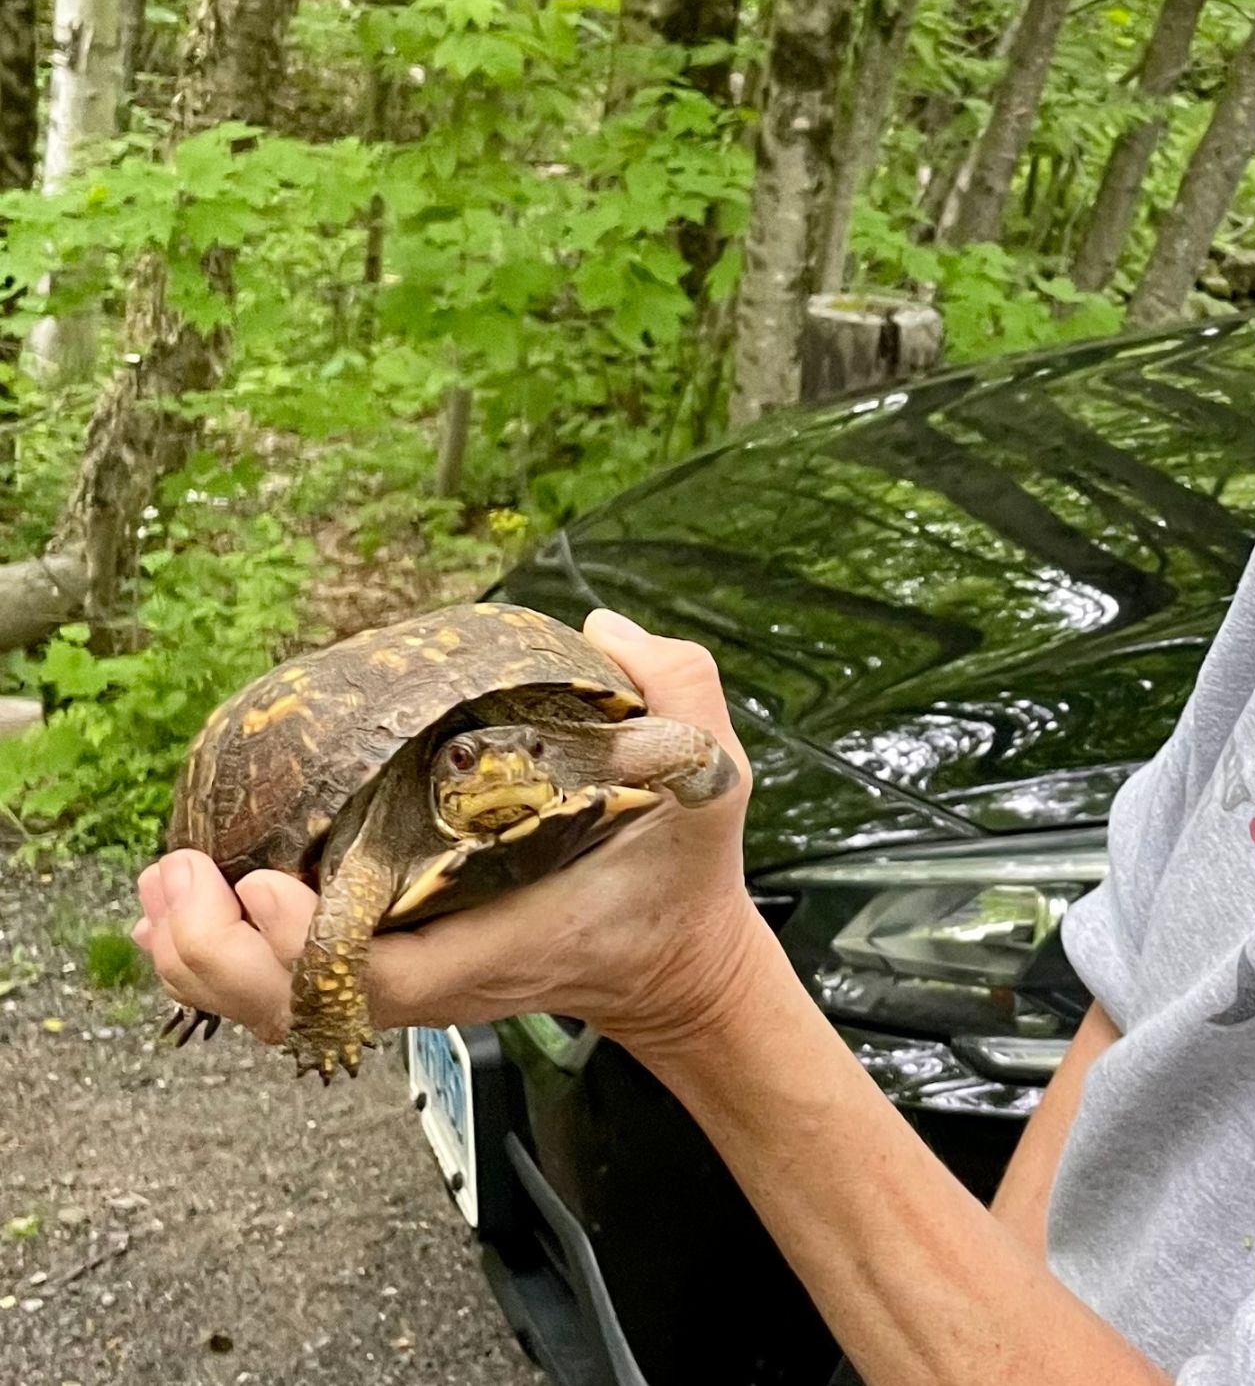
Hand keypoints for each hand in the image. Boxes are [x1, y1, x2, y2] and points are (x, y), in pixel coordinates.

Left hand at [135, 609, 776, 1058]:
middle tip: (175, 874)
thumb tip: (599, 628)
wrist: (678, 964)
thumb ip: (680, 692)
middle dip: (217, 953)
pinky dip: (225, 959)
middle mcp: (446, 977)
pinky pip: (288, 989)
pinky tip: (182, 913)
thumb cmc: (683, 879)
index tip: (264, 881)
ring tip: (159, 886)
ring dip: (203, 958)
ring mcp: (413, 982)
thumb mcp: (713, 781)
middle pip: (301, 1006)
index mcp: (508, 939)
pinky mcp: (395, 973)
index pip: (386, 976)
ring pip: (280, 1008)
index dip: (306, 945)